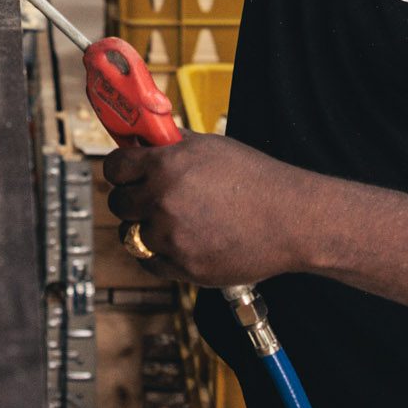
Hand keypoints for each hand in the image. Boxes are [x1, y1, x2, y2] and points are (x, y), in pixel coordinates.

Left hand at [105, 135, 309, 287]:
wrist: (292, 219)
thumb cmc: (256, 179)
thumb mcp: (210, 147)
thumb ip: (172, 145)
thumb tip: (142, 141)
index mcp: (166, 165)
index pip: (114, 168)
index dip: (120, 171)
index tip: (125, 174)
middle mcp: (163, 200)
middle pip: (118, 204)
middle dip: (131, 200)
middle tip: (150, 199)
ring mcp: (172, 236)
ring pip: (131, 235)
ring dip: (145, 229)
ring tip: (172, 223)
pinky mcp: (184, 267)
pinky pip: (150, 262)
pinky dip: (159, 255)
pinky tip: (179, 243)